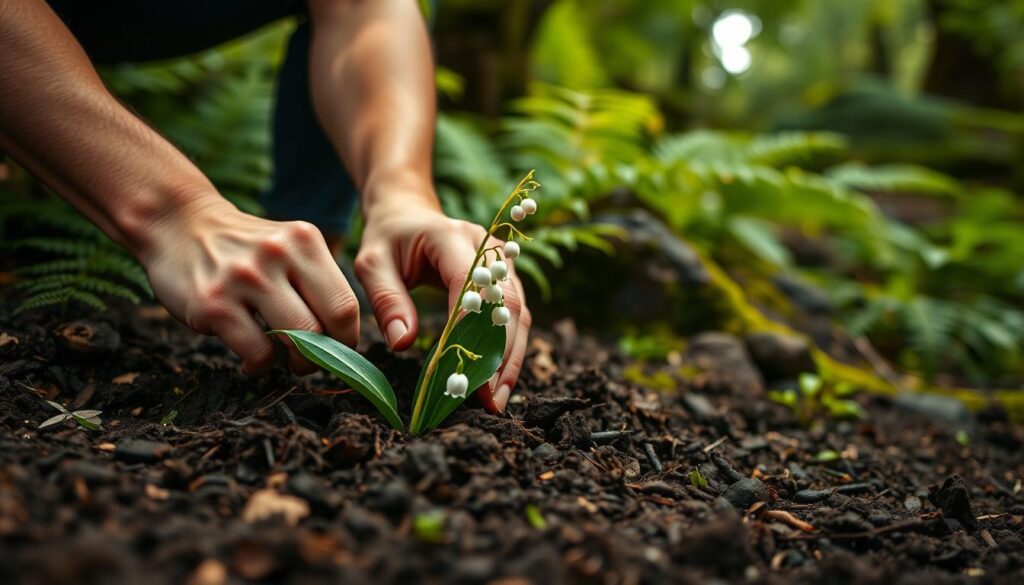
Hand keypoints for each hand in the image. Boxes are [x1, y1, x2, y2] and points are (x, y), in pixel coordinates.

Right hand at [140, 197, 359, 375]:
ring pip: (296, 341)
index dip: (347, 339)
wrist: (177, 223)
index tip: (339, 351)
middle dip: (324, 357)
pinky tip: (252, 360)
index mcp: (304, 241)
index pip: (345, 304)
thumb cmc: (243, 250)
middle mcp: (278, 255)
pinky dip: (260, 366)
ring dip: (296, 363)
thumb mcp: (287, 246)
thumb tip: (344, 340)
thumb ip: (316, 282)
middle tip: (310, 362)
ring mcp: (245, 279)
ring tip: (283, 359)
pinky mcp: (214, 304)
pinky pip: (257, 353)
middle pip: (326, 326)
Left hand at [356, 199, 531, 412]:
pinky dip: (508, 352)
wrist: (408, 214)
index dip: (469, 329)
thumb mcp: (372, 263)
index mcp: (452, 237)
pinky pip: (514, 318)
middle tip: (488, 399)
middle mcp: (487, 247)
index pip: (471, 284)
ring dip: (510, 360)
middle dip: (499, 355)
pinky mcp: (506, 280)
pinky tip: (498, 383)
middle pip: (505, 304)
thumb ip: (387, 300)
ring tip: (497, 401)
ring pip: (517, 315)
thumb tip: (402, 343)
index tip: (459, 372)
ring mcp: (503, 263)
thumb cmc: (388, 240)